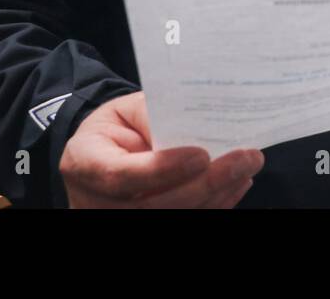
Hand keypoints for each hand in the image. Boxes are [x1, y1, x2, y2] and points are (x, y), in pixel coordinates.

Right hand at [59, 91, 263, 207]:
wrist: (103, 148)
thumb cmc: (118, 125)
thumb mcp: (127, 108)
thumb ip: (153, 115)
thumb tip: (196, 125)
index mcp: (84, 162)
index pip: (121, 175)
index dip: (162, 169)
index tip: (201, 155)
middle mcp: (95, 201)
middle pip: (151, 206)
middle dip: (203, 185)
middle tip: (243, 160)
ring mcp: (116, 218)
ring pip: (171, 217)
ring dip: (216, 196)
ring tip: (246, 169)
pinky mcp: (143, 222)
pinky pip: (183, 221)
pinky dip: (215, 205)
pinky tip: (237, 184)